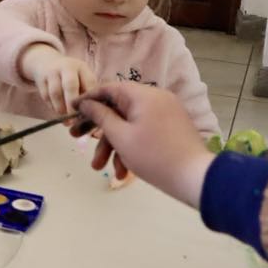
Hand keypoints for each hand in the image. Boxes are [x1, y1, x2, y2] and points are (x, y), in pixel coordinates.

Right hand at [20, 44, 97, 114]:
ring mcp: (51, 73)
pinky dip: (52, 107)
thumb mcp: (81, 77)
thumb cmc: (70, 75)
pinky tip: (59, 114)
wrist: (45, 62)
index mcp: (81, 67)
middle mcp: (66, 67)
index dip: (89, 98)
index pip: (89, 82)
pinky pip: (46, 96)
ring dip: (61, 109)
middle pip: (70, 85)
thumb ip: (86, 92)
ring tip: (67, 121)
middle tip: (75, 119)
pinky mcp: (40, 80)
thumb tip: (91, 114)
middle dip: (73, 104)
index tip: (91, 112)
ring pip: (55, 92)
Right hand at [74, 83, 214, 207]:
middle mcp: (155, 99)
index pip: (108, 89)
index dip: (87, 99)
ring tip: (98, 167)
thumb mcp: (120, 136)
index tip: (71, 109)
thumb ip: (100, 116)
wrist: (196, 178)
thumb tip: (86, 103)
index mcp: (143, 95)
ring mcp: (165, 114)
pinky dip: (131, 147)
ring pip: (130, 124)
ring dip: (113, 145)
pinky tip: (122, 171)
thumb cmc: (154, 156)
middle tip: (76, 138)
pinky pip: (144, 132)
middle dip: (98, 129)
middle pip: (118, 109)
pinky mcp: (170, 128)